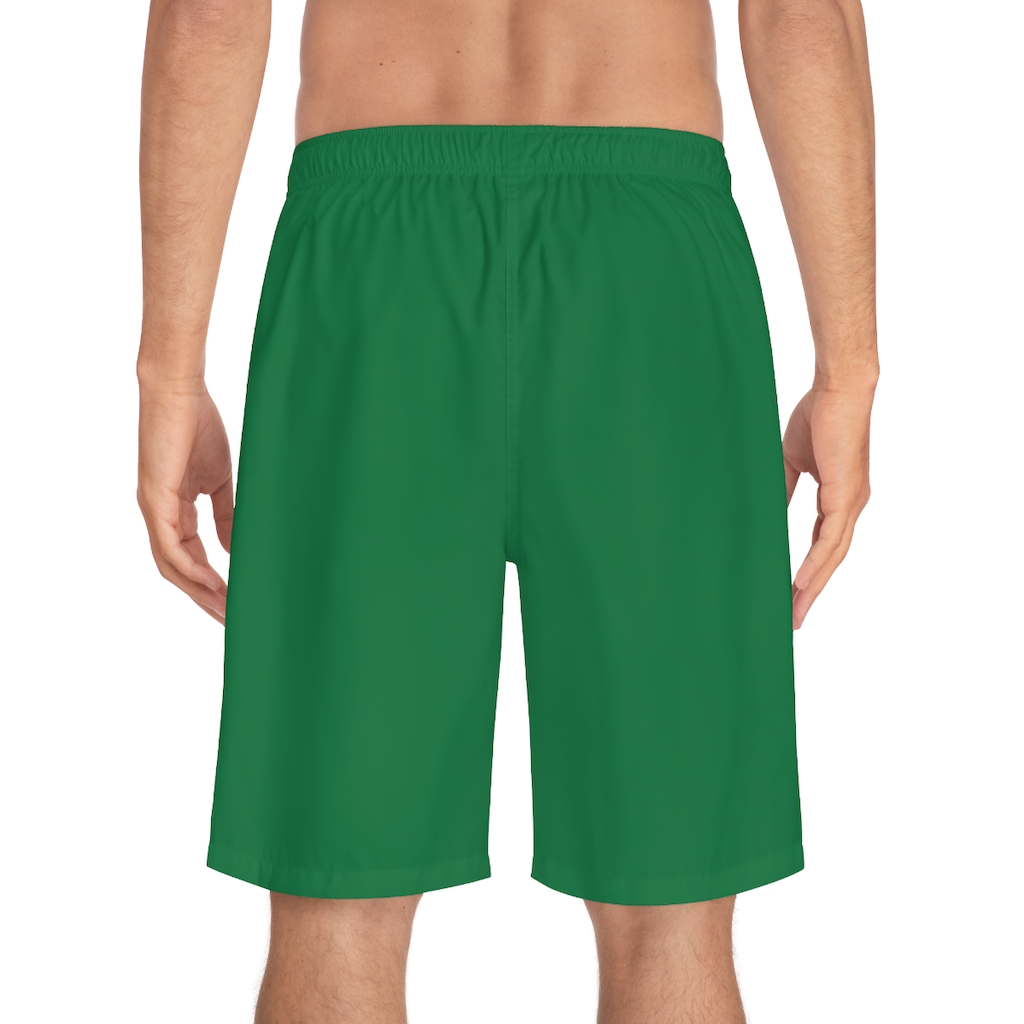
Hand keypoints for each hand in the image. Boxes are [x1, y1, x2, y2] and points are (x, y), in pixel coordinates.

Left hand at [138, 380, 233, 622]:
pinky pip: (169, 545)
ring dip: (198, 592)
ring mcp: (153, 508)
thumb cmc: (198, 423)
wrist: (178, 389)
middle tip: (234, 620)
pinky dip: (190, 568)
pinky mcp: (154, 498)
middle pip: (177, 571)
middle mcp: (158, 514)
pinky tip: (214, 581)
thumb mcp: (220, 478)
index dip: (211, 584)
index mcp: (173, 509)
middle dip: (205, 599)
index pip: (190, 558)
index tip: (237, 602)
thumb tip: (233, 548)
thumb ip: (226, 514)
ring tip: (227, 609)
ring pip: (171, 565)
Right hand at [783, 383, 873, 628]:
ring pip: (831, 556)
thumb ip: (784, 489)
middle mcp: (850, 506)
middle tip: (792, 618)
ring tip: (794, 611)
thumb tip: (768, 512)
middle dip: (810, 592)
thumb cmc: (819, 415)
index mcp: (838, 498)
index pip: (821, 544)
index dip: (808, 570)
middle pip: (829, 560)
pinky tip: (800, 583)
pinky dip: (815, 564)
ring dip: (812, 586)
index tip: (789, 593)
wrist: (838, 389)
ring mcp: (851, 503)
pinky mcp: (846, 496)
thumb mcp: (793, 461)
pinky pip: (829, 539)